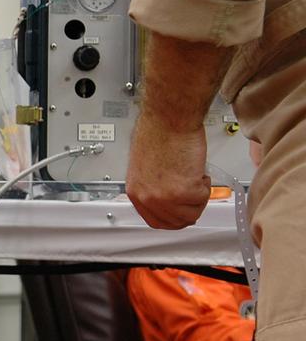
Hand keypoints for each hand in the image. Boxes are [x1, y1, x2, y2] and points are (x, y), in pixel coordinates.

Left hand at [126, 111, 210, 228]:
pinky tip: (196, 169)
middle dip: (190, 208)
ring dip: (199, 196)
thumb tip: (166, 198)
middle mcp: (147, 197)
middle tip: (194, 190)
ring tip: (193, 175)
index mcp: (135, 192)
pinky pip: (203, 199)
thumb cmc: (159, 133)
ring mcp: (164, 197)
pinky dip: (206, 185)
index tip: (182, 212)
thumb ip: (154, 187)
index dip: (174, 218)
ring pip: (192, 214)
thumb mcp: (146, 169)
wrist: (169, 119)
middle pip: (176, 222)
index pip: (156, 221)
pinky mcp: (183, 191)